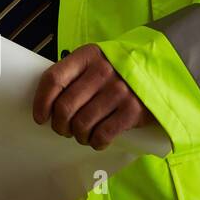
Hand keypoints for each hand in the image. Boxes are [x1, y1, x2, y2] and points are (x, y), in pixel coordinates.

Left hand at [33, 44, 154, 150]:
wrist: (160, 69)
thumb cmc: (119, 69)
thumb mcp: (95, 60)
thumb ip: (74, 74)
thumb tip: (47, 102)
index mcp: (87, 56)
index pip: (54, 79)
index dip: (41, 102)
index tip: (40, 117)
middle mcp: (102, 72)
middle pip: (65, 106)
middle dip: (59, 124)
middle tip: (62, 129)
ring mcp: (119, 91)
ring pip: (82, 123)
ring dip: (77, 135)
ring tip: (80, 134)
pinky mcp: (133, 110)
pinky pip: (103, 134)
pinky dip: (95, 142)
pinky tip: (95, 141)